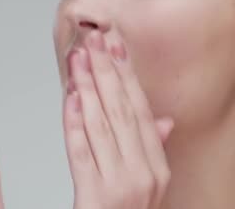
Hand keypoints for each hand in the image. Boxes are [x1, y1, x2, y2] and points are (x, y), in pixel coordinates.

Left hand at [63, 31, 173, 208]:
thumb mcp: (148, 186)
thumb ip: (154, 150)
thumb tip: (165, 121)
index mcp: (158, 167)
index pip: (141, 111)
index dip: (127, 76)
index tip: (115, 46)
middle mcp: (146, 174)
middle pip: (123, 112)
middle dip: (107, 72)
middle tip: (94, 40)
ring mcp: (123, 187)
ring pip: (102, 126)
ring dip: (88, 88)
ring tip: (78, 59)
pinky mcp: (96, 199)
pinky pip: (82, 154)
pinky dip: (74, 124)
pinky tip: (69, 99)